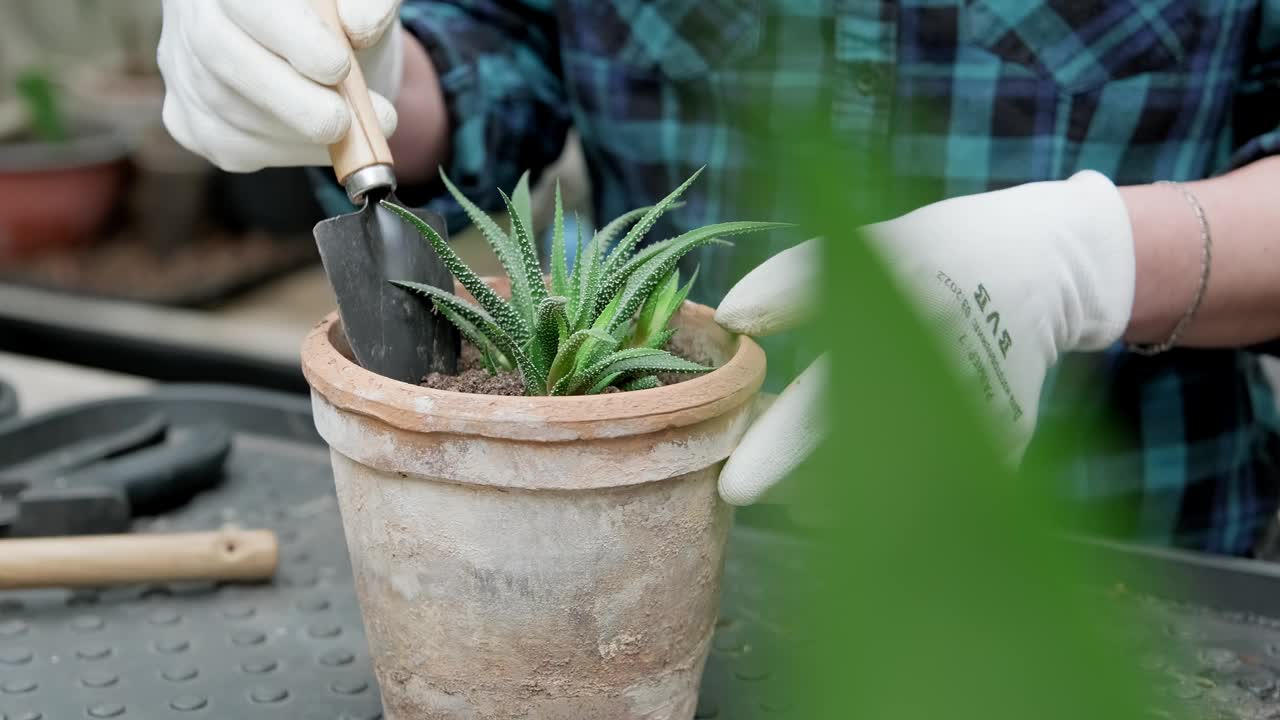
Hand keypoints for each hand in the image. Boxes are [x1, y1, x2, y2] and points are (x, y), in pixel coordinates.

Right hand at [158, 0, 402, 171]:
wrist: (317, 48)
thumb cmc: (338, 17)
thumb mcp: (360, 1)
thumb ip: (368, 4)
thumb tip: (360, 25)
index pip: (246, 2)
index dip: (291, 36)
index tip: (338, 67)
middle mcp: (191, 13)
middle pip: (221, 55)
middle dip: (292, 100)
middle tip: (344, 123)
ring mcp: (181, 66)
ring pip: (226, 110)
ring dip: (296, 134)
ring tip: (350, 132)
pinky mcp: (185, 116)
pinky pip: (228, 145)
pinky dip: (284, 152)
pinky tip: (316, 141)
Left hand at [715, 170, 1134, 504]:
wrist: (1046, 265)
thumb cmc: (939, 251)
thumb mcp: (870, 247)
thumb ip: (794, 284)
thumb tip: (729, 317)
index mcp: (904, 333)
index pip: (828, 409)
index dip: (779, 452)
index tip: (735, 489)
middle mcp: (945, 387)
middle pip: (857, 467)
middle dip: (795, 483)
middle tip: (747, 487)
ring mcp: (981, 426)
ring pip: (891, 494)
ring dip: (829, 495)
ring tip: (793, 483)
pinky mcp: (1003, 450)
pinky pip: (930, 496)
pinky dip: (878, 500)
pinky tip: (838, 487)